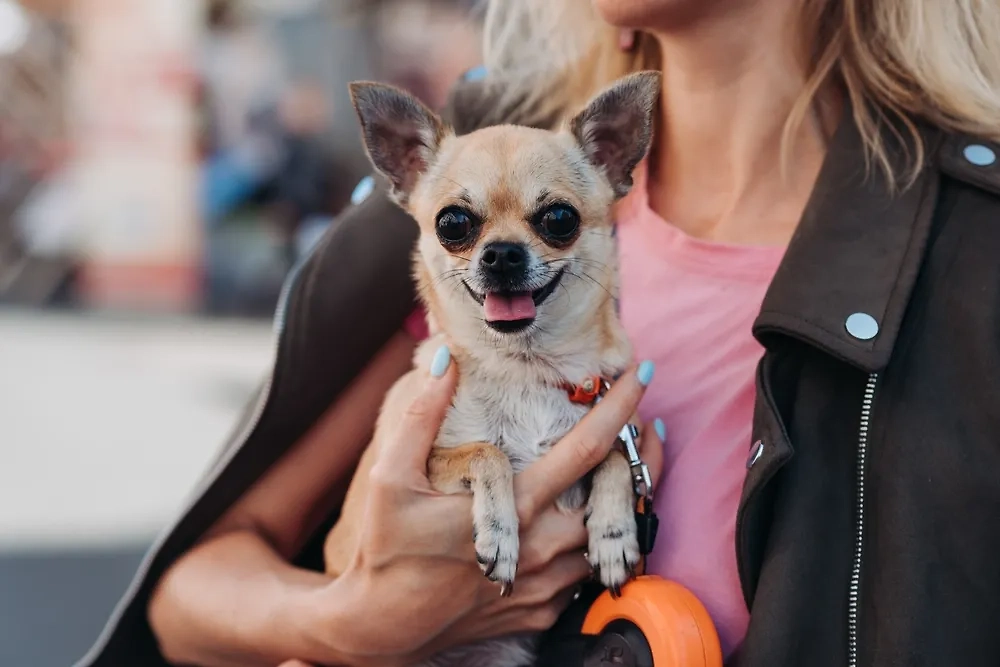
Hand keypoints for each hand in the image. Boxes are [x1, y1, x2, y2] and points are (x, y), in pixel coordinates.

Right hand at [309, 347, 659, 665]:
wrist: (381, 630)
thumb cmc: (385, 550)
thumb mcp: (390, 477)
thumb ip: (421, 415)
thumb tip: (443, 359)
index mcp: (515, 507)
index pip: (585, 450)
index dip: (619, 408)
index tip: (643, 374)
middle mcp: (541, 547)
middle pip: (618, 498)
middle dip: (641, 457)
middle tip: (651, 426)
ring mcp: (545, 586)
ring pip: (605, 539)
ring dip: (619, 505)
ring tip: (625, 471)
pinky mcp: (540, 612)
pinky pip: (582, 575)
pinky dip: (591, 545)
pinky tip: (583, 524)